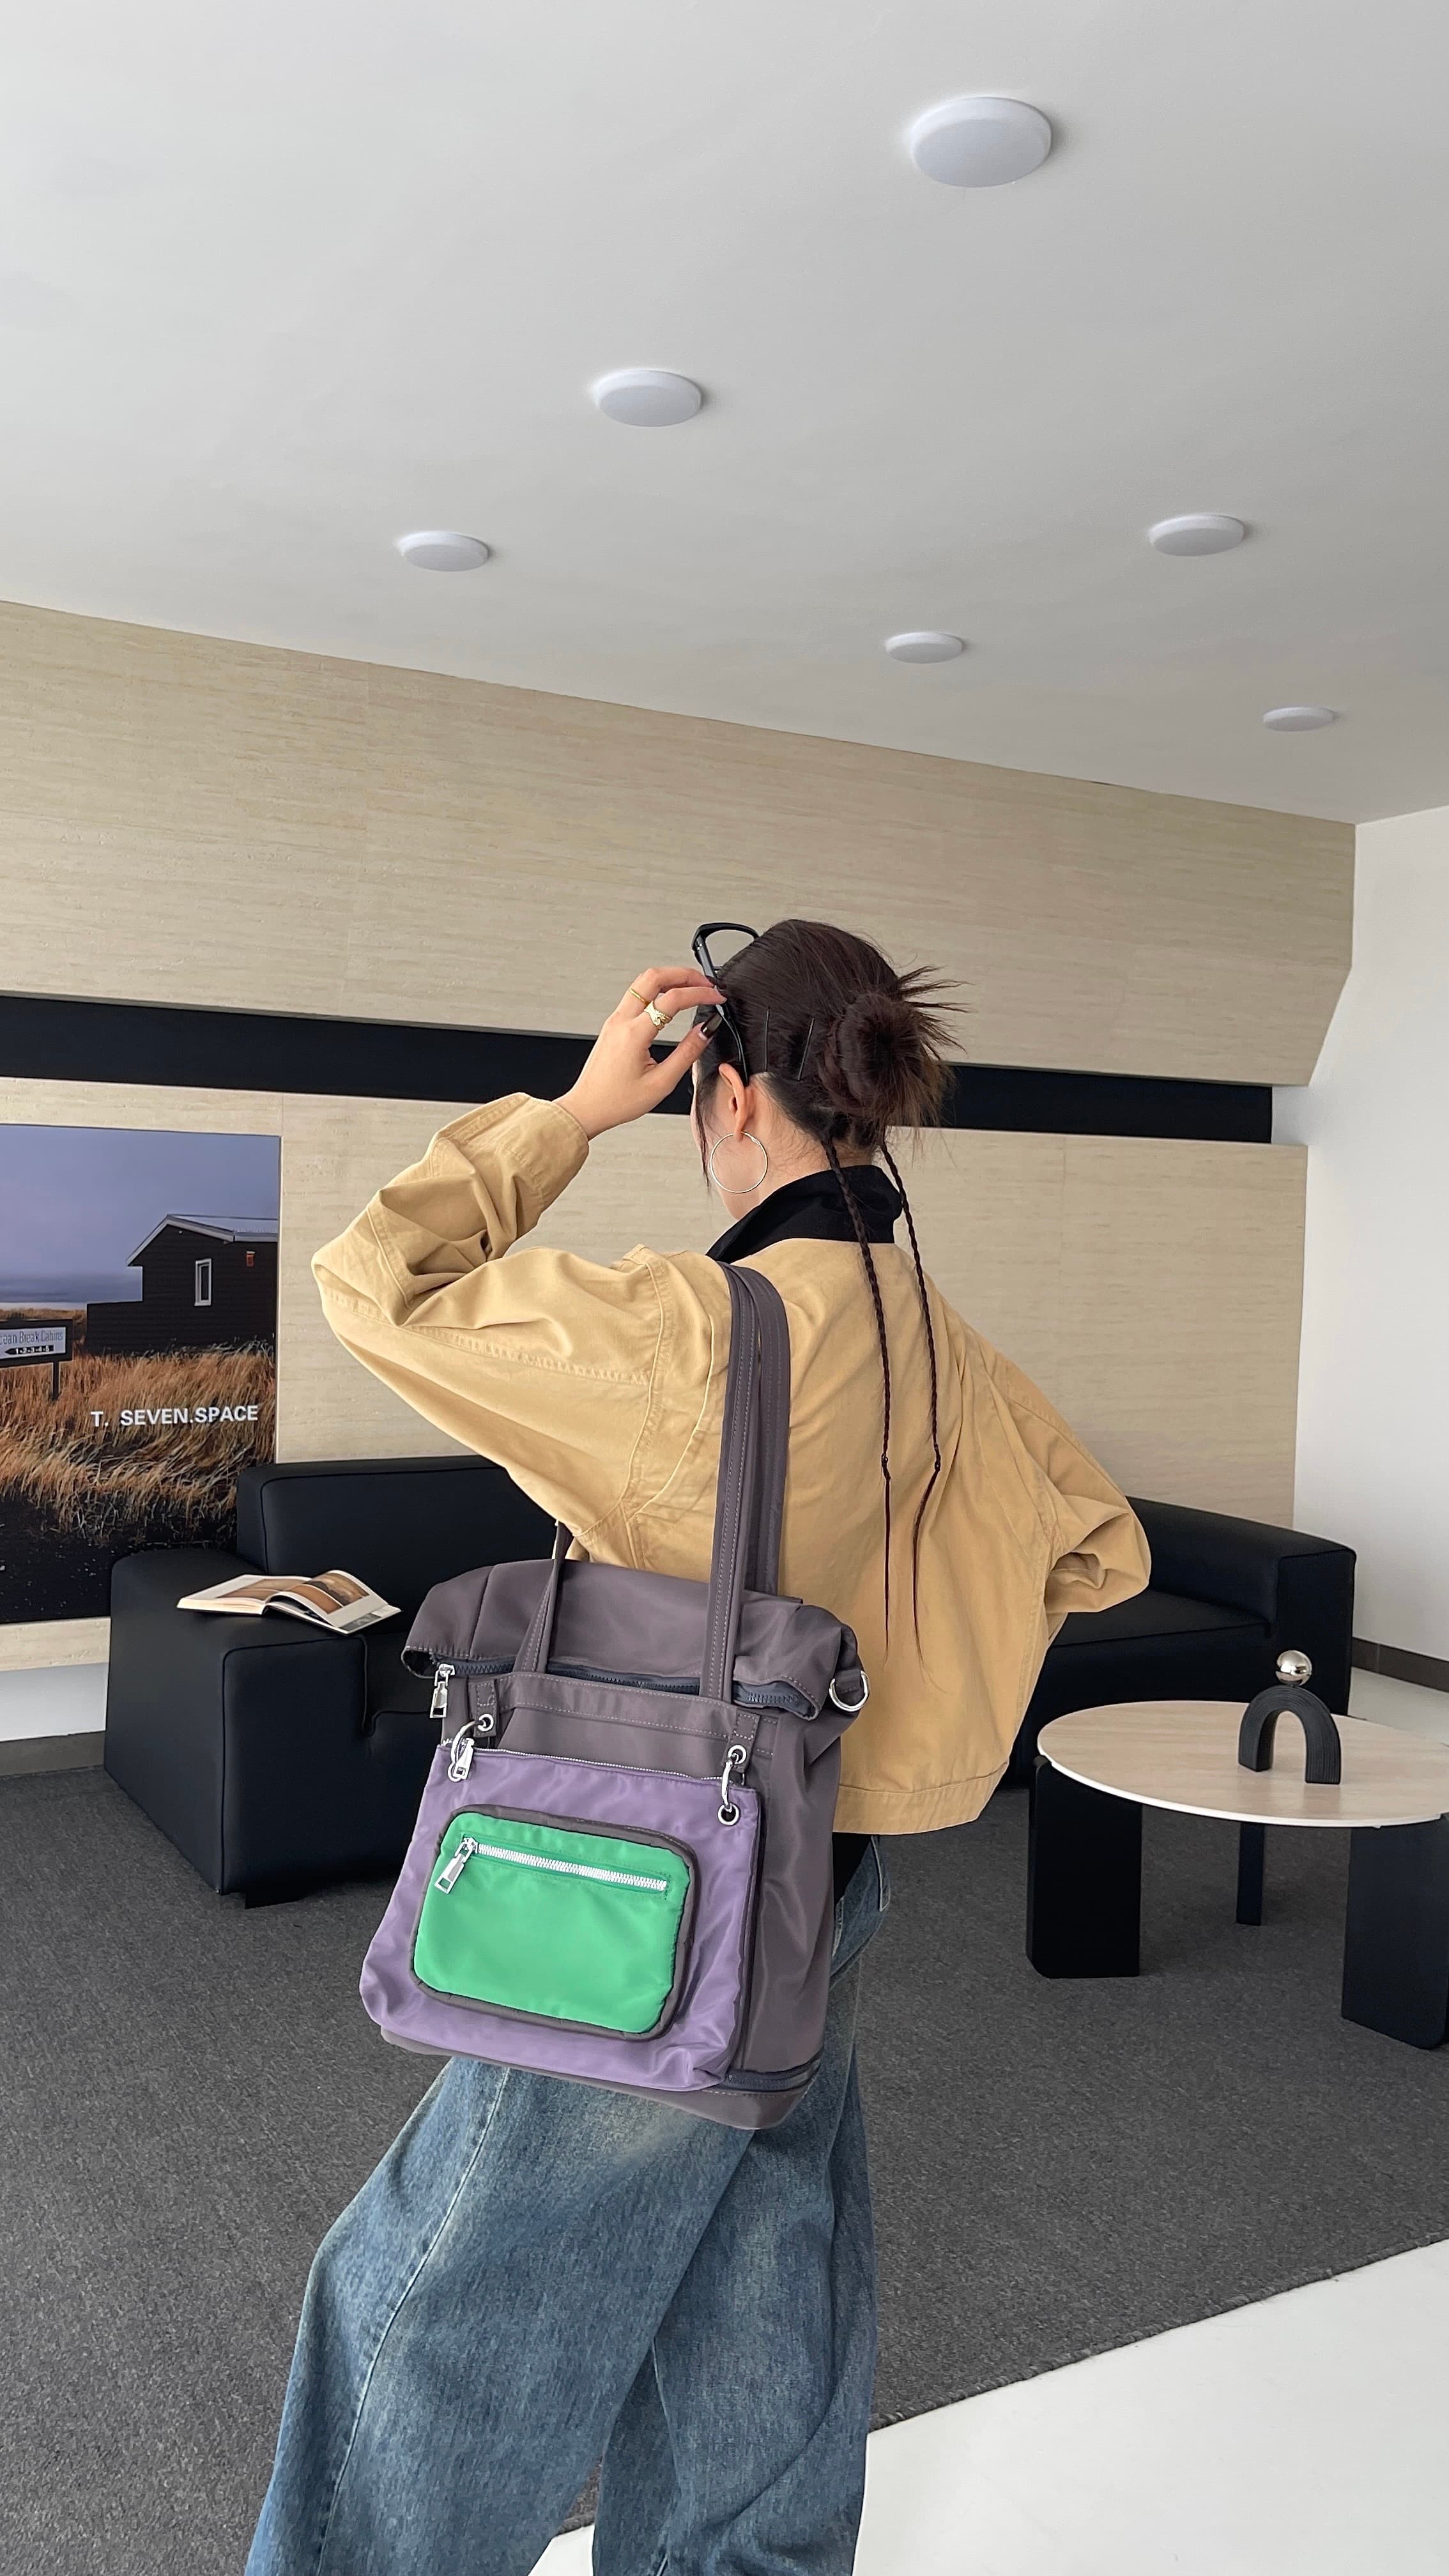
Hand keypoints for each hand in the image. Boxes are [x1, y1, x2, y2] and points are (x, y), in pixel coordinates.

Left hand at [558, 967, 723, 1140]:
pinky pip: (636, 995)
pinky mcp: (614, 1024)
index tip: (716, 997)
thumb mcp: (661, 1083)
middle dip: (684, 974)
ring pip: (643, 982)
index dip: (699, 993)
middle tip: (705, 983)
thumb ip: (687, 1052)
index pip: (672, 999)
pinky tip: (671, 1000)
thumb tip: (706, 1030)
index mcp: (633, 1034)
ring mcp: (615, 1020)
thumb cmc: (615, 1101)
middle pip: (653, 976)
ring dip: (670, 978)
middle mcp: (621, 1021)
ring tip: (692, 987)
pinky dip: (658, 989)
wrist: (587, 1108)